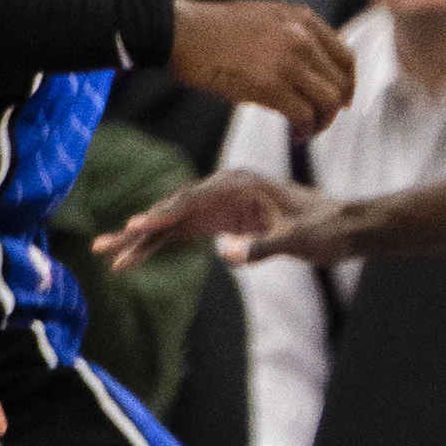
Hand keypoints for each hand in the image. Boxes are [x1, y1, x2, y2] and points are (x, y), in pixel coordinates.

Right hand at [96, 166, 359, 271]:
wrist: (342, 228)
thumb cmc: (324, 229)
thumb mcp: (296, 241)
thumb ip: (261, 248)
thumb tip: (228, 256)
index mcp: (241, 184)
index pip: (192, 198)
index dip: (164, 214)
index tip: (137, 228)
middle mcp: (224, 190)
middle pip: (173, 209)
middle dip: (138, 230)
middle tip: (103, 245)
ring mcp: (219, 206)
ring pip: (172, 224)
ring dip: (141, 242)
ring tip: (108, 257)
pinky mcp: (220, 222)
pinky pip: (182, 235)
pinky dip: (159, 248)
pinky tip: (133, 261)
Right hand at [171, 0, 355, 130]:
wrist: (183, 32)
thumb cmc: (217, 30)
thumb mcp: (267, 19)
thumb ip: (296, 38)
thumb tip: (314, 74)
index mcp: (303, 19)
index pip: (346, 56)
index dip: (348, 83)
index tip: (341, 100)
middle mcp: (302, 38)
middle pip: (341, 82)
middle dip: (334, 108)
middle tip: (320, 121)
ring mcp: (289, 61)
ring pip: (328, 102)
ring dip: (321, 123)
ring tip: (306, 131)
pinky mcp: (270, 85)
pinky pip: (303, 115)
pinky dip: (304, 131)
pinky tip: (295, 136)